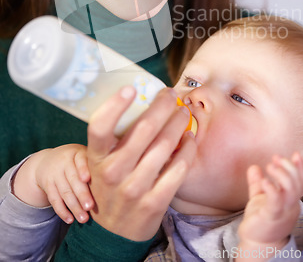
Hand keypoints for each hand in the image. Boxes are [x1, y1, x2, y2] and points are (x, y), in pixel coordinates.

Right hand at [13, 144, 94, 223]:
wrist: (48, 160)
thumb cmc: (76, 161)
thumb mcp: (83, 157)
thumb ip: (94, 167)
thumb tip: (111, 184)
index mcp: (77, 153)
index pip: (80, 160)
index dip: (83, 169)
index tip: (88, 179)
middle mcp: (64, 161)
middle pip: (73, 179)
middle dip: (82, 194)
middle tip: (90, 207)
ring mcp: (54, 173)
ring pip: (64, 191)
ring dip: (74, 207)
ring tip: (83, 219)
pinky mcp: (47, 184)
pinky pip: (54, 199)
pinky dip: (62, 211)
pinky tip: (70, 219)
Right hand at [87, 86, 196, 240]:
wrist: (114, 231)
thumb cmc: (111, 184)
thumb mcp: (102, 162)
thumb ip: (115, 138)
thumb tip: (142, 100)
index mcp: (96, 158)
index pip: (100, 127)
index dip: (115, 105)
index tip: (131, 88)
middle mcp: (113, 172)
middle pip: (144, 129)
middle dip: (162, 105)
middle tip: (171, 94)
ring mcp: (134, 188)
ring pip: (165, 145)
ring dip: (178, 123)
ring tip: (182, 113)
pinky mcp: (155, 201)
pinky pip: (179, 167)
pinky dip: (187, 148)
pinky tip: (189, 138)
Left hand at [237, 153, 302, 255]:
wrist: (256, 243)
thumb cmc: (260, 220)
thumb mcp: (259, 198)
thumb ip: (257, 183)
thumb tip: (254, 167)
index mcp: (290, 200)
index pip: (301, 181)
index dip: (300, 167)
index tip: (296, 154)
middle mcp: (290, 206)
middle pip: (297, 184)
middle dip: (289, 167)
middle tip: (276, 158)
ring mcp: (283, 212)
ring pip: (291, 191)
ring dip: (282, 175)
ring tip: (270, 166)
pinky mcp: (271, 217)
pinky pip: (276, 202)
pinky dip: (272, 189)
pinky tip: (265, 181)